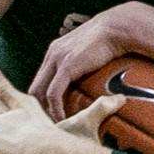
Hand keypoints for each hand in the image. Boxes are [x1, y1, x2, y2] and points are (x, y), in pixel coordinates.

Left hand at [30, 4, 145, 120]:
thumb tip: (89, 78)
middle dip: (39, 107)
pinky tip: (62, 119)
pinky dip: (55, 109)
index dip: (42, 99)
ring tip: (54, 126)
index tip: (50, 114)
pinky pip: (54, 93)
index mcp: (55, 52)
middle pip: (35, 87)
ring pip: (40, 92)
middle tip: (48, 124)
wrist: (117, 28)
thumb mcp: (90, 52)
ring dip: (45, 111)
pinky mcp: (66, 66)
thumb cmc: (111, 39)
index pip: (40, 80)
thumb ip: (83, 64)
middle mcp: (52, 55)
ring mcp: (57, 59)